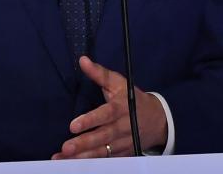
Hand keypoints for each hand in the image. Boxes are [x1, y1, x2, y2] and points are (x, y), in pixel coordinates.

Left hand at [53, 56, 167, 158]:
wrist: (158, 120)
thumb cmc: (133, 98)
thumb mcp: (119, 83)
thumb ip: (100, 74)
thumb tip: (82, 60)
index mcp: (121, 107)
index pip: (105, 114)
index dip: (90, 120)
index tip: (72, 126)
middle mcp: (123, 127)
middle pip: (102, 137)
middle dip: (84, 144)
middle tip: (66, 148)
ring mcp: (124, 143)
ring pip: (103, 152)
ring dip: (83, 157)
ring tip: (64, 158)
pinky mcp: (123, 153)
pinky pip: (107, 161)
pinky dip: (92, 164)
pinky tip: (74, 166)